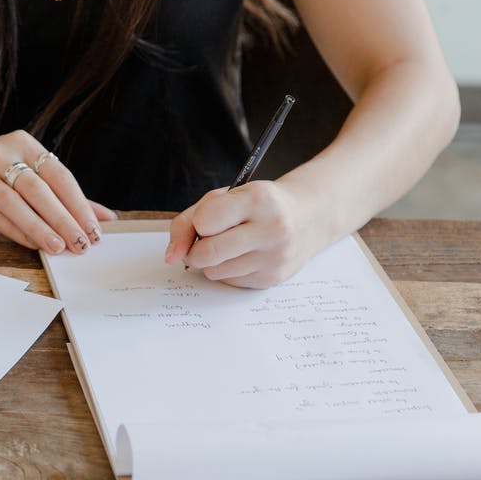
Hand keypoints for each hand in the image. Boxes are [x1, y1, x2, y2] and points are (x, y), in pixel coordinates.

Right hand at [0, 130, 116, 253]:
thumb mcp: (29, 176)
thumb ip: (66, 196)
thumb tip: (107, 218)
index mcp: (24, 143)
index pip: (59, 175)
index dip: (79, 204)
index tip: (95, 230)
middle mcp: (2, 153)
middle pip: (39, 189)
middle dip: (64, 219)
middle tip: (81, 243)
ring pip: (16, 203)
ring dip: (40, 228)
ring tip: (59, 248)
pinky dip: (17, 231)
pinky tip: (33, 245)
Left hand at [164, 181, 326, 288]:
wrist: (308, 217)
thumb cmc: (258, 205)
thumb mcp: (224, 198)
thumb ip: (188, 221)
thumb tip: (171, 256)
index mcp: (257, 200)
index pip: (204, 221)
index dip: (198, 223)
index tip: (207, 220)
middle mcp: (271, 229)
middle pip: (206, 253)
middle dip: (196, 250)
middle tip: (206, 240)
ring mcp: (275, 257)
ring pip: (214, 272)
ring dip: (212, 261)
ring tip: (230, 245)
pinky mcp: (273, 278)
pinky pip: (229, 282)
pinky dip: (228, 270)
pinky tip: (244, 255)